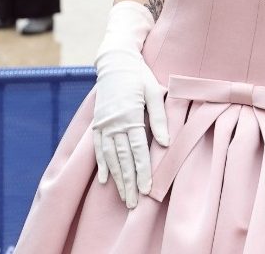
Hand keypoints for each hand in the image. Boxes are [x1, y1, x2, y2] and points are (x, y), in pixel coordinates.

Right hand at [91, 1, 169, 207]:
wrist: (114, 60)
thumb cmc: (138, 75)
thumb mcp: (153, 91)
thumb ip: (159, 117)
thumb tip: (166, 143)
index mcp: (130, 115)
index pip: (137, 150)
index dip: (142, 171)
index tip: (146, 190)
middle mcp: (114, 123)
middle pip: (123, 159)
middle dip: (128, 183)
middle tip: (133, 204)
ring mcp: (103, 124)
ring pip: (110, 157)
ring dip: (117, 179)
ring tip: (123, 197)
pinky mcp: (98, 123)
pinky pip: (98, 149)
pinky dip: (102, 165)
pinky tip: (105, 180)